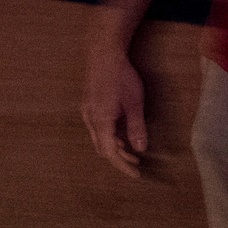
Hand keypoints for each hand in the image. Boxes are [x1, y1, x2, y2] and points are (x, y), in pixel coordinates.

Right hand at [81, 43, 149, 177]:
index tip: (136, 174)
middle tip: (137, 163)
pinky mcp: (89, 105)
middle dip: (119, 158)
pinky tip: (121, 131)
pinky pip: (97, 128)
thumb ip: (136, 127)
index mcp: (100, 121)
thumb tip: (141, 148)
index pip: (110, 153)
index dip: (122, 166)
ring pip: (98, 138)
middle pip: (102, 147)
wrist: (103, 52)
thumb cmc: (120, 76)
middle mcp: (89, 118)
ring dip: (114, 146)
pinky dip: (109, 135)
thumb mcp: (134, 103)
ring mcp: (87, 111)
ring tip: (132, 149)